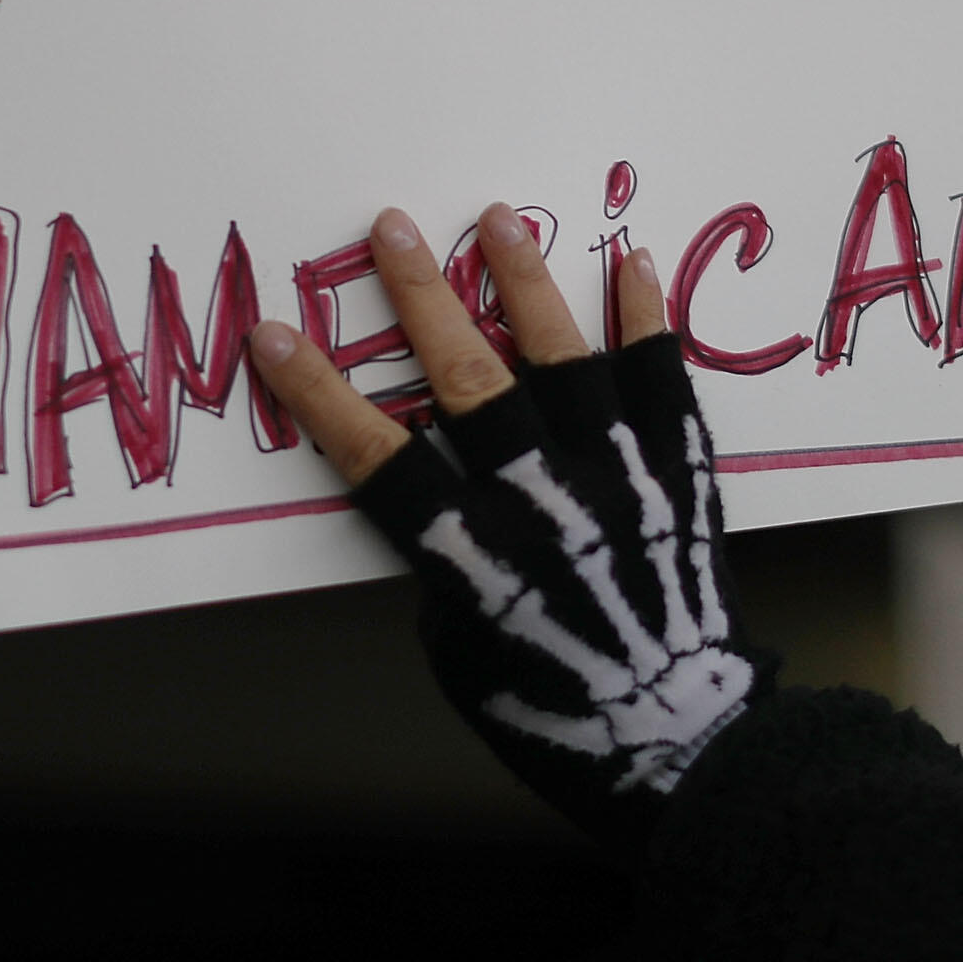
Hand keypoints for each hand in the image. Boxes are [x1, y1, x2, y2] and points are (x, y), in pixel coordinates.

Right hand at [248, 204, 774, 848]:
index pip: (376, 456)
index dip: (320, 393)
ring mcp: (615, 478)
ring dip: (525, 282)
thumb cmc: (560, 723)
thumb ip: (447, 572)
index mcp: (470, 556)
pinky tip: (633, 263)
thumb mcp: (463, 658)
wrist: (686, 744)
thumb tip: (445, 512)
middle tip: (391, 228)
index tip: (276, 335)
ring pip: (563, 357)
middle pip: (466, 378)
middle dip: (421, 297)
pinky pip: (660, 379)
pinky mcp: (679, 475)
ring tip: (497, 217)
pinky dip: (645, 319)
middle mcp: (538, 501)